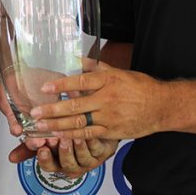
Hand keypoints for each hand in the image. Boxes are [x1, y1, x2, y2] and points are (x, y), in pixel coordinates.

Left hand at [27, 62, 169, 139]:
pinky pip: (89, 135)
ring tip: (40, 127)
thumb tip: (76, 57)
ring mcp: (109, 117)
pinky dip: (72, 137)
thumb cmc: (139, 87)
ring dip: (58, 126)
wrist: (161, 106)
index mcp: (108, 80)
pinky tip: (59, 137)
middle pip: (75, 105)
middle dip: (52, 110)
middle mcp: (107, 99)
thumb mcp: (119, 72)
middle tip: (34, 113)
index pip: (80, 81)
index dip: (61, 84)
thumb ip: (96, 66)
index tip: (45, 87)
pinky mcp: (112, 132)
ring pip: (79, 123)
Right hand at [34, 137, 118, 177]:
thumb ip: (31, 147)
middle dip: (61, 152)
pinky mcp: (101, 153)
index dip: (45, 157)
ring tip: (72, 137)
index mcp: (58, 164)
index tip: (41, 147)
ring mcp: (88, 161)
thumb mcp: (47, 142)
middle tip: (56, 140)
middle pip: (66, 163)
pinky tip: (87, 133)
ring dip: (76, 147)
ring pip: (82, 157)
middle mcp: (73, 165)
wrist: (95, 134)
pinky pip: (96, 149)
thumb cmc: (68, 138)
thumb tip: (11, 158)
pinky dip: (91, 141)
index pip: (49, 165)